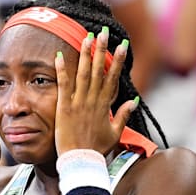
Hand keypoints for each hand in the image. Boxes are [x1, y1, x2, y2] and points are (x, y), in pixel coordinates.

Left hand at [54, 28, 136, 154]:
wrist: (81, 162)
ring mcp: (79, 103)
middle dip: (102, 51)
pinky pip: (63, 85)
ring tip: (87, 37)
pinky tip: (60, 55)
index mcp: (105, 106)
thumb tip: (134, 101)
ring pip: (84, 74)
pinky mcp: (64, 108)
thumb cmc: (96, 150)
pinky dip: (63, 70)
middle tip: (104, 33)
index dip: (117, 61)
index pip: (112, 78)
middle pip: (99, 71)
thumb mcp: (115, 133)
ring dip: (86, 55)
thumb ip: (123, 115)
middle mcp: (93, 101)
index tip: (122, 45)